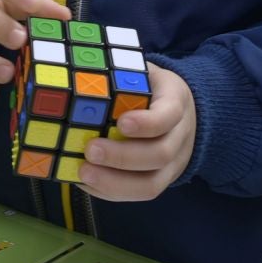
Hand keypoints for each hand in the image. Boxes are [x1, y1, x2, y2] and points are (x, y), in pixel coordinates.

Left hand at [77, 64, 195, 201]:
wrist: (182, 111)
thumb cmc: (150, 88)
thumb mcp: (142, 71)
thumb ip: (119, 72)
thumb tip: (79, 68)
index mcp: (175, 103)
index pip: (169, 116)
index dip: (148, 123)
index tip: (122, 122)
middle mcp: (179, 137)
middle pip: (160, 154)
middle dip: (123, 156)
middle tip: (90, 150)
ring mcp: (172, 164)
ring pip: (151, 184)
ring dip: (115, 182)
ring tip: (83, 172)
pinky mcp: (160, 181)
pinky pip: (138, 194)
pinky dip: (110, 191)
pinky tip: (85, 183)